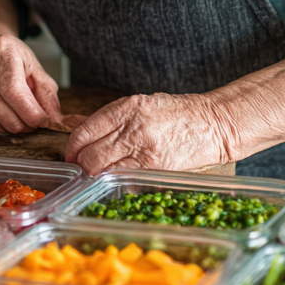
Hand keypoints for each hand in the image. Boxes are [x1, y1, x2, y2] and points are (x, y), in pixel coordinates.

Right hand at [0, 35, 62, 134]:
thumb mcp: (35, 68)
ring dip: (3, 129)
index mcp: (3, 52)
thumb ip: (46, 93)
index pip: (12, 88)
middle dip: (17, 124)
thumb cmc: (14, 59)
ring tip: (16, 125)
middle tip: (30, 127)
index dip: (27, 111)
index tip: (40, 121)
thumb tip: (54, 120)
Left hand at [64, 92, 233, 174]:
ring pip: (103, 170)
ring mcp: (143, 150)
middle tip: (81, 168)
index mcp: (126, 108)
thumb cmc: (177, 113)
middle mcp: (131, 128)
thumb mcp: (142, 104)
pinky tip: (116, 177)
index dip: (73, 147)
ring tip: (97, 174)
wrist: (212, 124)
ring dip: (95, 175)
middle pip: (89, 155)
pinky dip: (114, 180)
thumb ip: (114, 118)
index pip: (85, 131)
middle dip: (80, 165)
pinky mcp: (154, 168)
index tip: (72, 154)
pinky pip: (123, 178)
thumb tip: (85, 132)